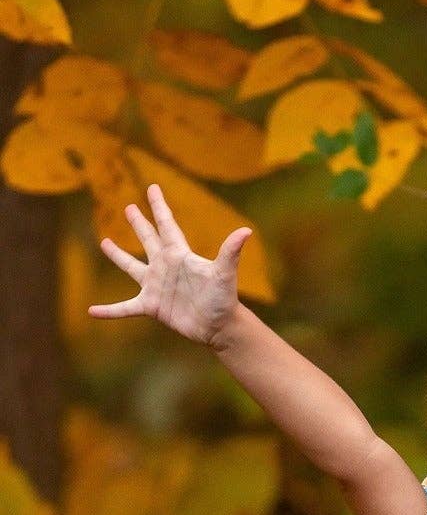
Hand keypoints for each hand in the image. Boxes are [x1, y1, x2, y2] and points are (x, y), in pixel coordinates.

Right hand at [88, 182, 252, 347]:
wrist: (219, 327)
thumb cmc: (223, 299)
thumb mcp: (223, 273)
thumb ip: (230, 251)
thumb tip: (246, 231)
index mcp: (179, 255)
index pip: (166, 225)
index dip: (159, 206)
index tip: (152, 188)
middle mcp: (165, 267)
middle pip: (148, 240)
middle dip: (139, 224)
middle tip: (129, 208)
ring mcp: (156, 286)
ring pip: (131, 267)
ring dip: (118, 256)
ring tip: (104, 243)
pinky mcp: (151, 306)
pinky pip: (125, 308)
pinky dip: (110, 310)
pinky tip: (92, 311)